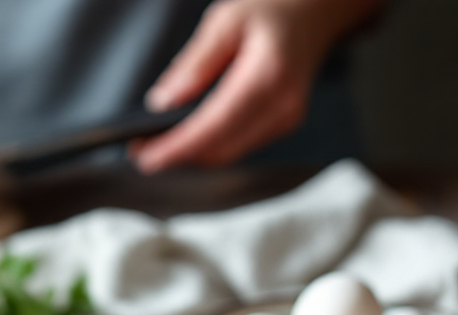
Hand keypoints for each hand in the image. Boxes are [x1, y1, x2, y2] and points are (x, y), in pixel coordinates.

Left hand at [132, 0, 381, 171]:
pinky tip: (186, 139)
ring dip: (191, 156)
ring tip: (156, 146)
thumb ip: (194, 63)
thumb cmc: (274, 7)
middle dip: (177, 156)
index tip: (144, 157)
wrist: (318, 9)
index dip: (176, 148)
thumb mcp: (226, 20)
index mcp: (267, 76)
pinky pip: (240, 146)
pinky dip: (210, 147)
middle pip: (220, 150)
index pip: (213, 127)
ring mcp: (286, 118)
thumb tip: (163, 101)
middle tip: (140, 151)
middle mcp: (281, 104)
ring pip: (229, 153)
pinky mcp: (283, 123)